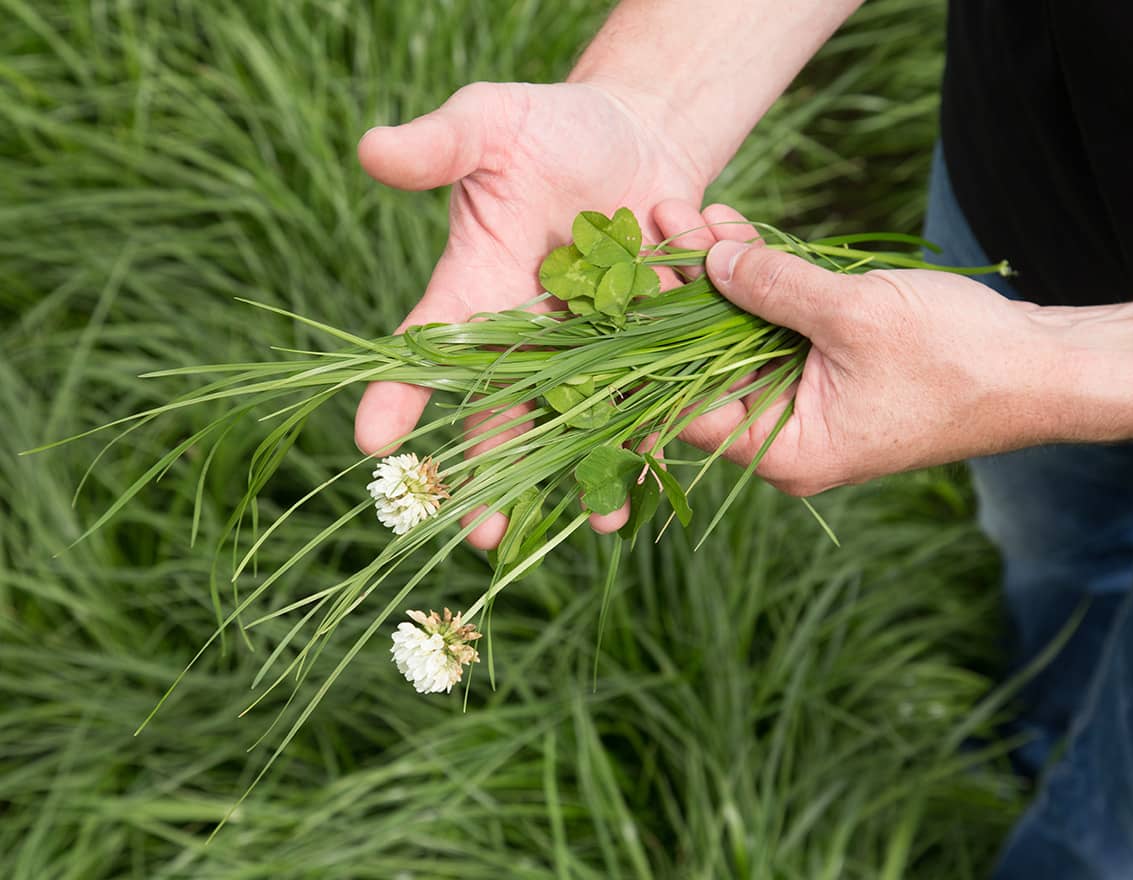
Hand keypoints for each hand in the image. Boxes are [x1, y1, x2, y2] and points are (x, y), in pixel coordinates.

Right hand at [355, 82, 709, 547]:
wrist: (637, 138)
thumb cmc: (552, 127)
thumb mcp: (493, 123)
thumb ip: (441, 144)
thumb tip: (372, 149)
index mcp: (478, 286)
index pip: (430, 344)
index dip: (400, 390)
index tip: (373, 441)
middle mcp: (528, 330)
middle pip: (499, 409)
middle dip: (489, 471)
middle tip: (479, 534)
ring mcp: (588, 343)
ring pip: (574, 419)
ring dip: (581, 471)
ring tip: (593, 522)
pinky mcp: (646, 342)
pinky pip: (644, 396)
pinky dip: (649, 436)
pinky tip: (650, 483)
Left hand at [652, 201, 1074, 494]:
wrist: (1044, 367)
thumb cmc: (959, 358)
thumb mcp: (856, 316)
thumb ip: (775, 289)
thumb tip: (710, 262)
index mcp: (785, 449)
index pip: (686, 411)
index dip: (646, 352)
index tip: (616, 297)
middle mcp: (786, 433)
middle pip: (708, 362)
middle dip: (683, 291)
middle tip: (653, 226)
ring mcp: (808, 400)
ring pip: (740, 334)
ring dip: (720, 274)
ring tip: (685, 213)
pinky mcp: (829, 369)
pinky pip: (779, 324)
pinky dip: (761, 281)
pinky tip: (730, 230)